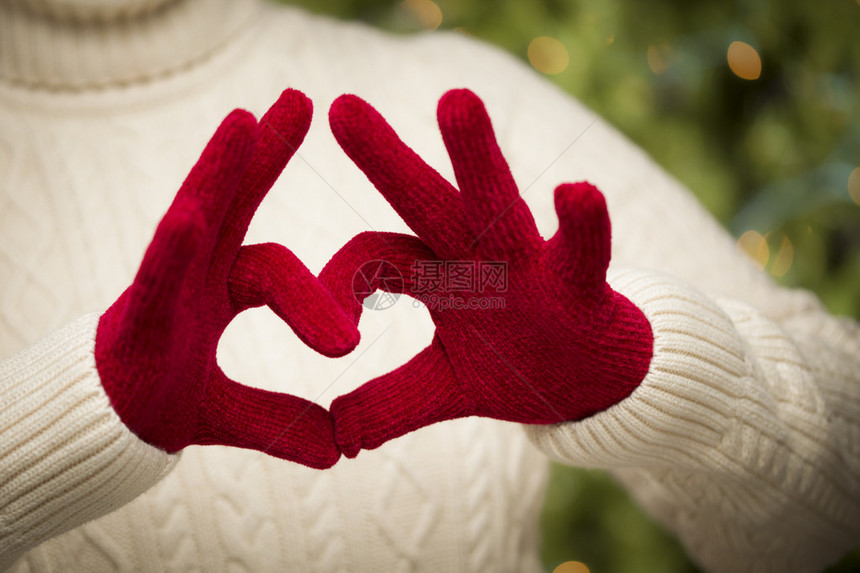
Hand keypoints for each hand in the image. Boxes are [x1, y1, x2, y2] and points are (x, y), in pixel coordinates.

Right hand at [95, 90, 358, 468]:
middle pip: (232, 204)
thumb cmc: (165, 399)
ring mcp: (161, 288)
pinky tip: (189, 216)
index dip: (314, 298)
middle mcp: (193, 275)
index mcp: (222, 288)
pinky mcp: (133, 320)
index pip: (272, 265)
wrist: (102, 428)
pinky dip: (173, 250)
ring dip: (218, 172)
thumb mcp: (234, 413)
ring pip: (190, 219)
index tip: (349, 345)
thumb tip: (336, 452)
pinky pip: (155, 277)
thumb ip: (281, 422)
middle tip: (298, 100)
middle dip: (261, 154)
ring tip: (245, 123)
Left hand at [322, 89, 652, 457]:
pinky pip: (582, 252)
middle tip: (342, 107)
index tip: (333, 343)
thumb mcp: (445, 389)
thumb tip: (336, 442)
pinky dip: (582, 225)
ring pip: (499, 207)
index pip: (373, 258)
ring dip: (477, 159)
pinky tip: (575, 191)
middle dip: (386, 159)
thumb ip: (391, 405)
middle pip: (425, 203)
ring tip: (454, 101)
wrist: (594, 382)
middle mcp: (476, 257)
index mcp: (437, 276)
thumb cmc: (514, 367)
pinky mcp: (581, 285)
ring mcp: (529, 266)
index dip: (337, 284)